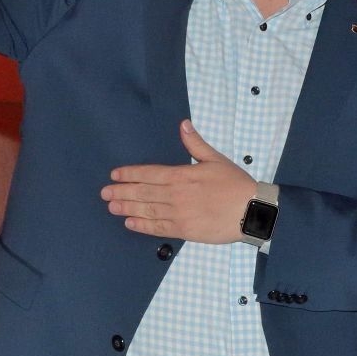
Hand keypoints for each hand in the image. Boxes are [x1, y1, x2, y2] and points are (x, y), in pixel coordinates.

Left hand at [102, 121, 255, 243]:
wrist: (252, 211)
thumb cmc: (236, 184)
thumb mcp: (216, 159)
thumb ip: (196, 144)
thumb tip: (183, 125)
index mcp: (182, 175)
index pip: (149, 173)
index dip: (130, 174)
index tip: (115, 175)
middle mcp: (176, 195)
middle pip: (143, 193)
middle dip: (122, 192)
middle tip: (104, 193)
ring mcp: (179, 214)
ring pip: (147, 210)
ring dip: (127, 208)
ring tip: (112, 207)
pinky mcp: (184, 230)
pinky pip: (158, 228)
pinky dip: (143, 225)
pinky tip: (130, 223)